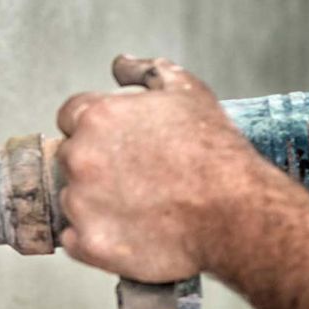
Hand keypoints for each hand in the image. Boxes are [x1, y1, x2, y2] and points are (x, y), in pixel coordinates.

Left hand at [55, 56, 272, 281]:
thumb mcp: (187, 92)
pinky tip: (130, 233)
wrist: (237, 213)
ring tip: (144, 207)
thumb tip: (120, 64)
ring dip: (96, 203)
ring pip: (72, 200)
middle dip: (97, 165)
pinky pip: (75, 240)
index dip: (97, 130)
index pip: (70, 116)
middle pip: (71, 158)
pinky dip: (95, 238)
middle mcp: (79, 157)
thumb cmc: (216, 152)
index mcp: (96, 117)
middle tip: (141, 178)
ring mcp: (80, 203)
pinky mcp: (88, 243)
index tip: (122, 145)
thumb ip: (146, 71)